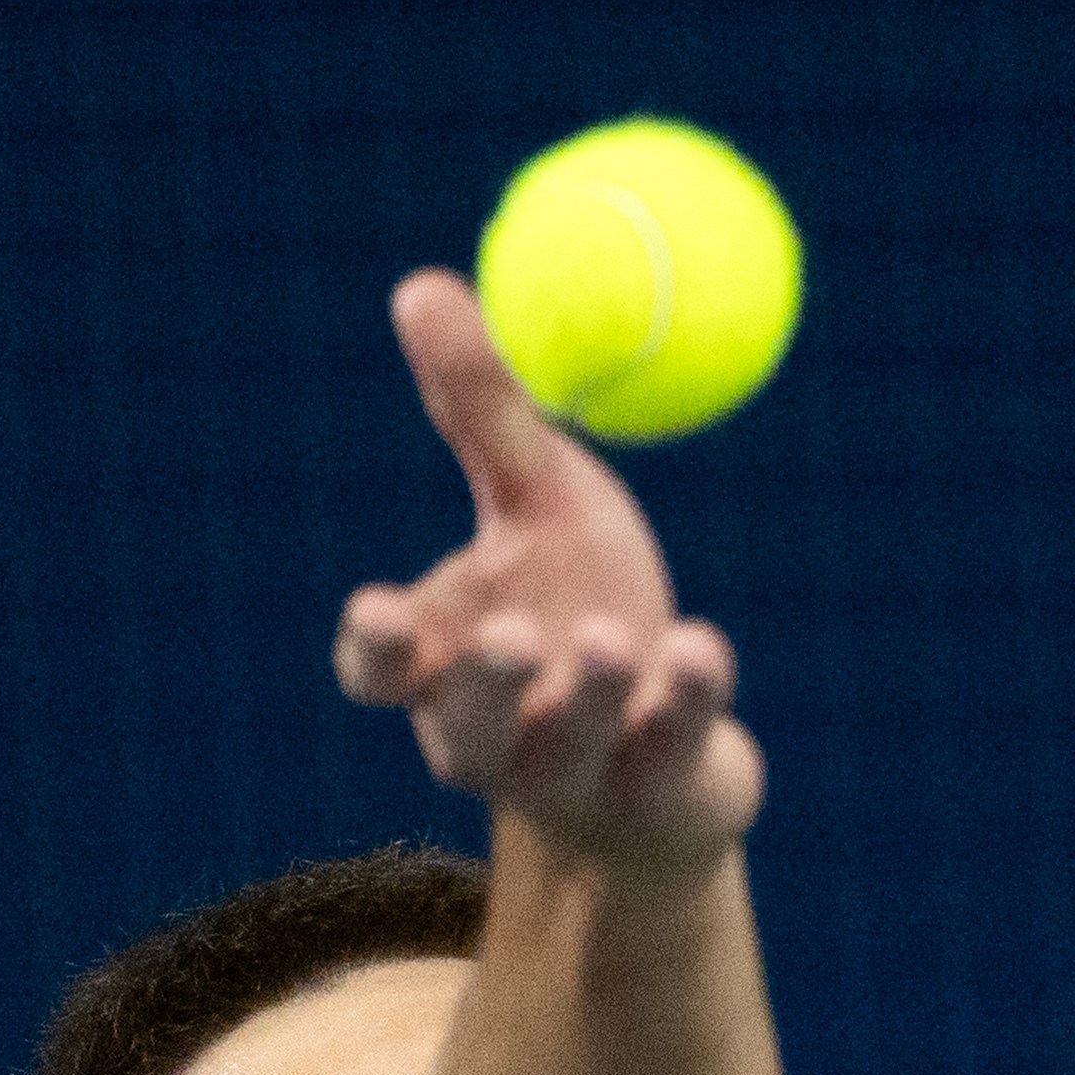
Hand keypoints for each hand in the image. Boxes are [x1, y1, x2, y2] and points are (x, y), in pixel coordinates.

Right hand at [333, 270, 764, 870]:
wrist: (663, 756)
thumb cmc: (579, 608)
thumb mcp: (538, 505)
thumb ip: (481, 414)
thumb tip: (419, 285)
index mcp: (443, 667)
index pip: (380, 672)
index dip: (375, 649)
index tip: (377, 610)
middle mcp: (497, 735)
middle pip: (469, 722)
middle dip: (487, 682)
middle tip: (512, 635)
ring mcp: (579, 774)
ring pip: (572, 743)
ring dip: (592, 691)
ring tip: (612, 637)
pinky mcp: (659, 789)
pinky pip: (671, 746)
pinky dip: (688, 697)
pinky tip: (700, 644)